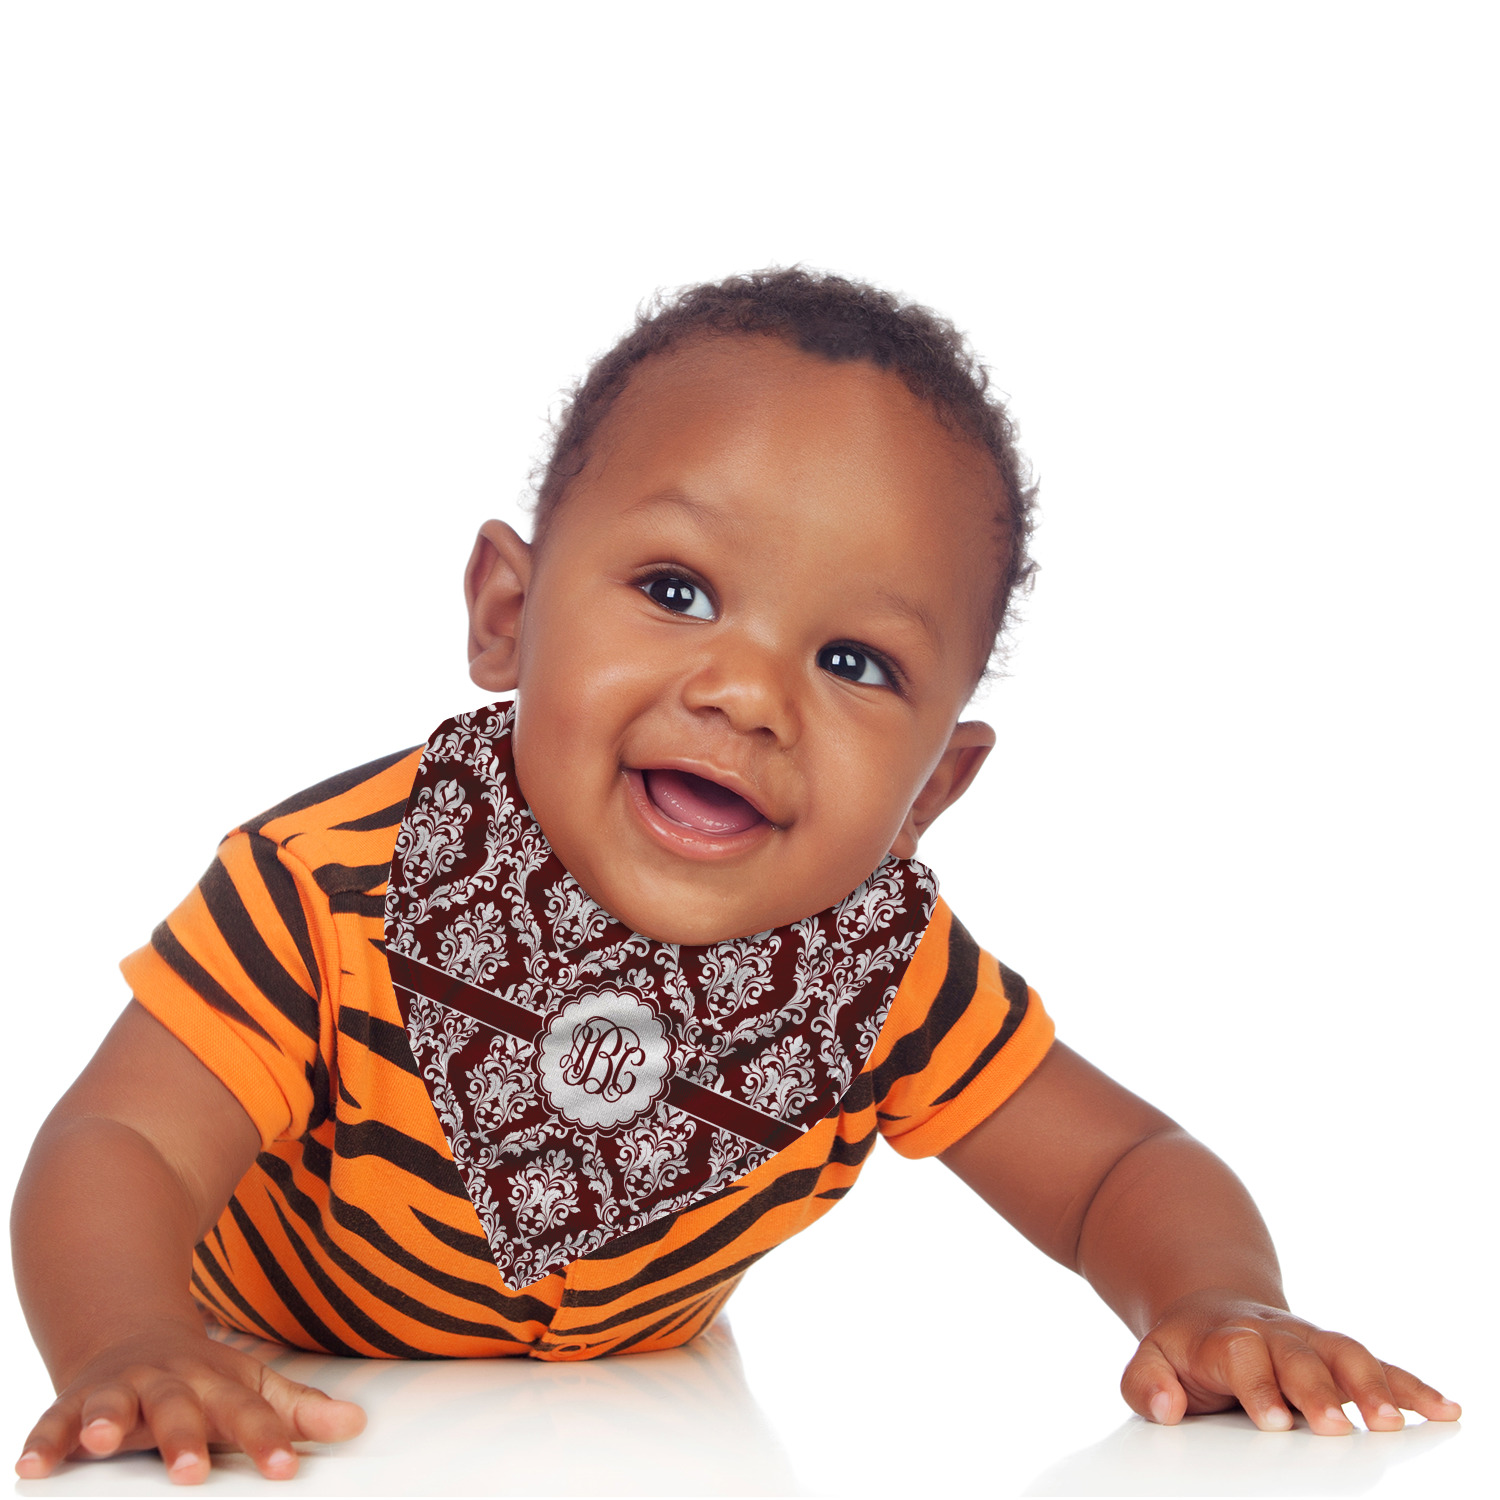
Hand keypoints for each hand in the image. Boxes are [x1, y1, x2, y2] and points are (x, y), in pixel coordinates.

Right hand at [15, 1327, 366, 1483]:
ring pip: (111, 1404)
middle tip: (193, 1471)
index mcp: (215, 1383)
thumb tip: (357, 1425)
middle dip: (185, 1438)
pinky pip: (52, 1423)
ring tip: (100, 1441)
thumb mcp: (250, 1386)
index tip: (288, 1468)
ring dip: (104, 1421)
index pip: (248, 1413)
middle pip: (179, 1409)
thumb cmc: (200, 1377)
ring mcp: (118, 1392)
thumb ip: (298, 1410)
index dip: (268, 1439)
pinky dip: (42, 1442)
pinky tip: (33, 1466)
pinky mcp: (72, 1405)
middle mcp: (166, 1384)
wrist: (131, 1332)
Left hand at [1122, 1290, 1461, 1434]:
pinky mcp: (1339, 1355)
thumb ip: (1145, 1383)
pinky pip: (1380, 1366)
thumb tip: (1164, 1406)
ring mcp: (1310, 1342)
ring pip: (1345, 1353)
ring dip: (1371, 1385)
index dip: (1257, 1386)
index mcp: (1224, 1338)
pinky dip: (1412, 1385)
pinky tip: (1444, 1409)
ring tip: (1391, 1423)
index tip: (1273, 1420)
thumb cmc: (1186, 1350)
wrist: (1213, 1306)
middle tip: (1336, 1426)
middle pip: (1298, 1356)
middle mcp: (1273, 1335)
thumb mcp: (1151, 1360)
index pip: (1240, 1356)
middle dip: (1319, 1390)